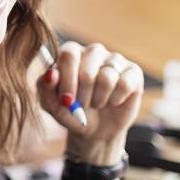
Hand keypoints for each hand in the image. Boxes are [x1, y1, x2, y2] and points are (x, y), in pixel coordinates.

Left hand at [36, 41, 144, 164]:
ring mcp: (115, 59)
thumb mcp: (51, 104)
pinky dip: (116, 99)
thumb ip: (45, 87)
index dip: (67, 80)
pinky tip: (112, 102)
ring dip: (98, 99)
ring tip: (95, 103)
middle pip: (87, 70)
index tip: (66, 101)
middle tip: (81, 105)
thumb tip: (51, 74)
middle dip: (82, 95)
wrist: (94, 129)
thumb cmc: (70, 110)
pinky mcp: (133, 71)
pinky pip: (125, 84)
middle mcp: (93, 51)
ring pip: (106, 78)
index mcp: (70, 52)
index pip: (68, 54)